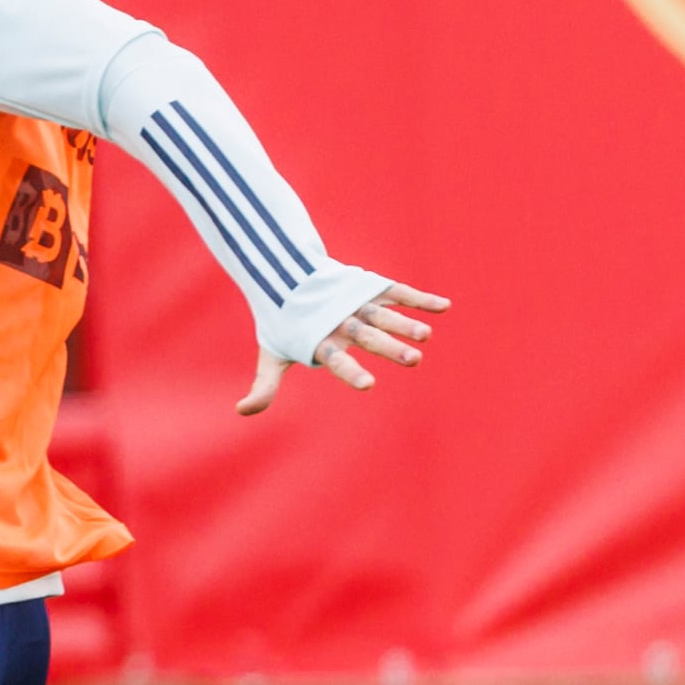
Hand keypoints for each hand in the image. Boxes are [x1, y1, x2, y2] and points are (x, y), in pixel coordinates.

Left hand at [237, 283, 450, 416]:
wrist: (284, 273)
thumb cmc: (282, 323)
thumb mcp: (271, 353)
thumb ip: (264, 384)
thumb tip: (240, 411)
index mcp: (319, 339)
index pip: (336, 358)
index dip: (350, 370)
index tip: (369, 385)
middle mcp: (340, 320)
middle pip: (366, 335)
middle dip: (389, 347)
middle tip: (413, 361)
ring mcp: (356, 302)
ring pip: (383, 314)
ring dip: (406, 323)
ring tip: (426, 336)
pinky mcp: (370, 287)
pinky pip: (398, 292)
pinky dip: (419, 298)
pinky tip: (444, 306)